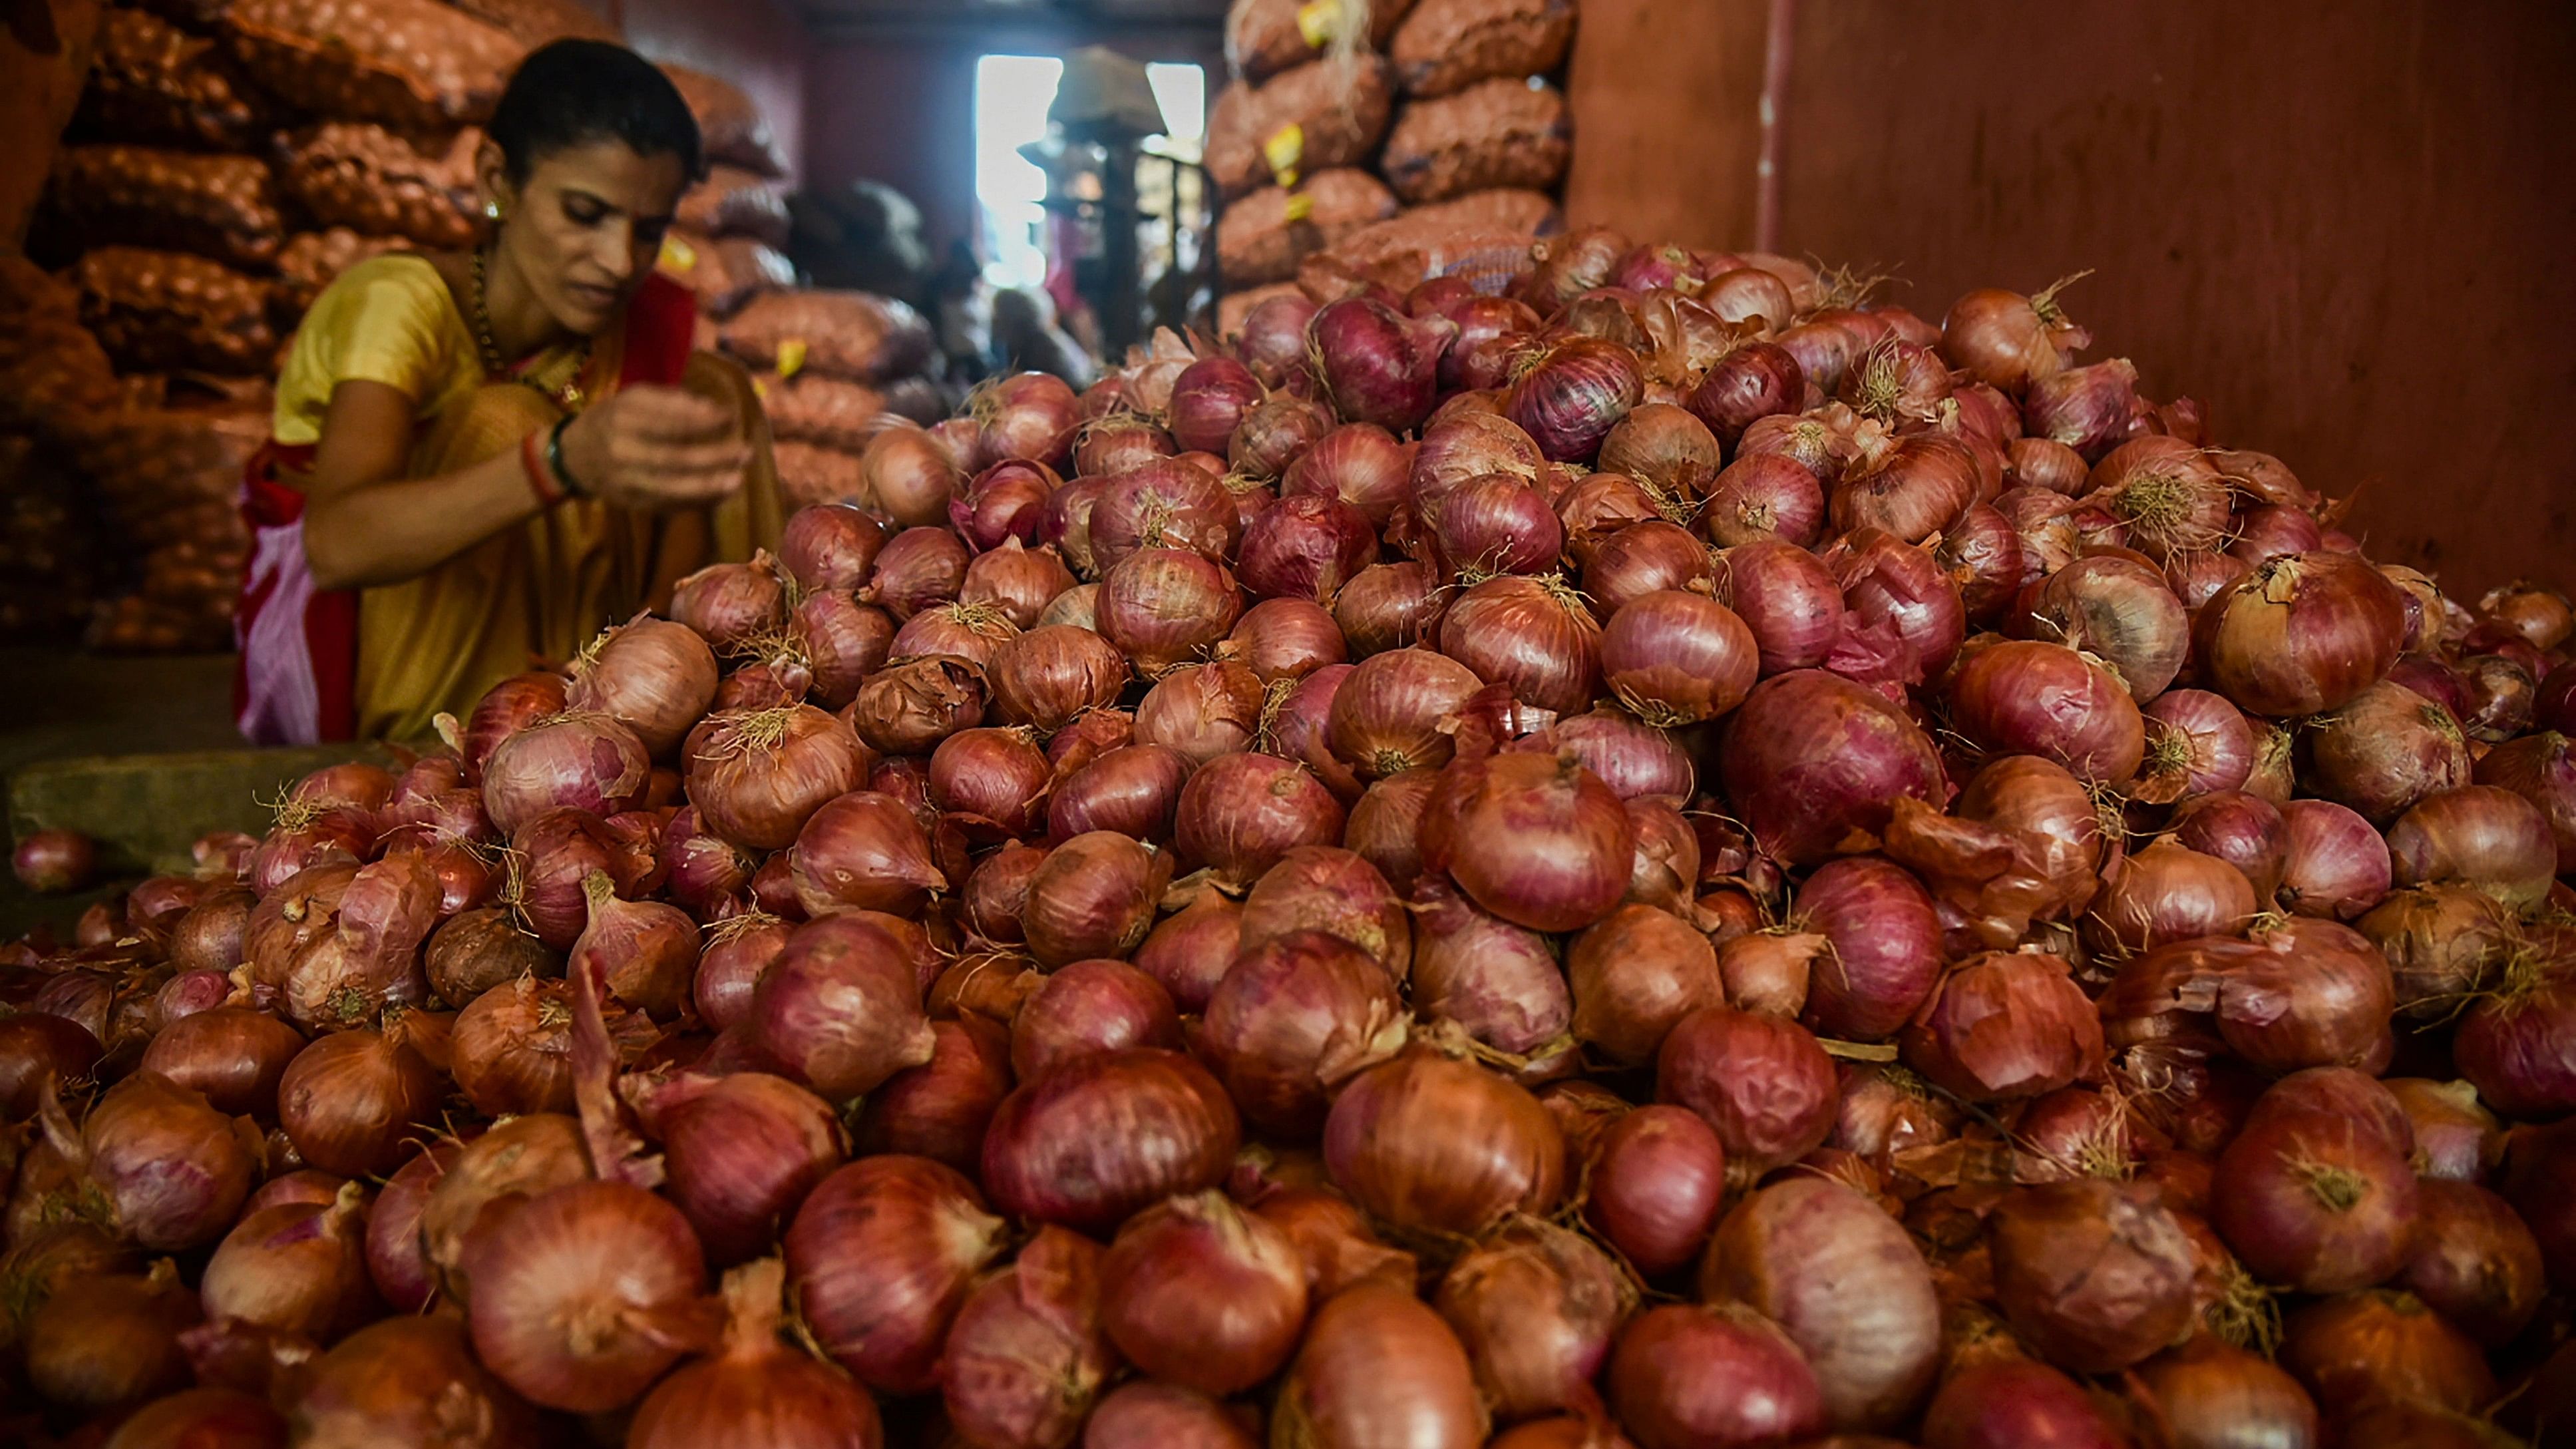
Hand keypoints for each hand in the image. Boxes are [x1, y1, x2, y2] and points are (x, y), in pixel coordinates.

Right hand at [558, 384, 750, 509]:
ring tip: (738, 480)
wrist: (575, 457)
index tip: (732, 417)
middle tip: (746, 453)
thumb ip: (673, 401)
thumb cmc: (614, 419)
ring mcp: (626, 482)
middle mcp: (623, 452)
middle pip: (675, 459)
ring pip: (673, 488)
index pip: (671, 423)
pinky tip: (721, 494)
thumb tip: (714, 410)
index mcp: (623, 420)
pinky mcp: (632, 504)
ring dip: (710, 487)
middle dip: (714, 458)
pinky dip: (698, 502)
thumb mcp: (634, 398)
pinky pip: (670, 506)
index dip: (705, 422)